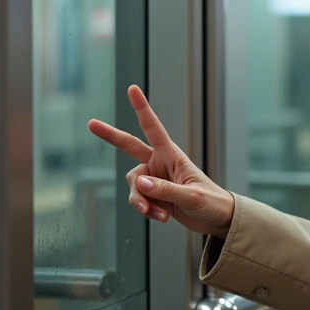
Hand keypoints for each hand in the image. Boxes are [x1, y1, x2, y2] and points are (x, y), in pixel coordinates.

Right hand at [88, 85, 234, 235]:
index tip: (132, 89)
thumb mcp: (191, 196)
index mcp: (172, 155)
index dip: (142, 108)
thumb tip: (140, 182)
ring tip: (157, 213)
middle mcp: (160, 164)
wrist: (218, 220)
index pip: (153, 128)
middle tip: (91, 124)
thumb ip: (166, 190)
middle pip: (130, 147)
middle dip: (111, 136)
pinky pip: (140, 201)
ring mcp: (155, 180)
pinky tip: (162, 217)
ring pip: (134, 185)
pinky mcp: (154, 196)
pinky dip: (148, 210)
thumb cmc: (212, 203)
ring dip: (140, 200)